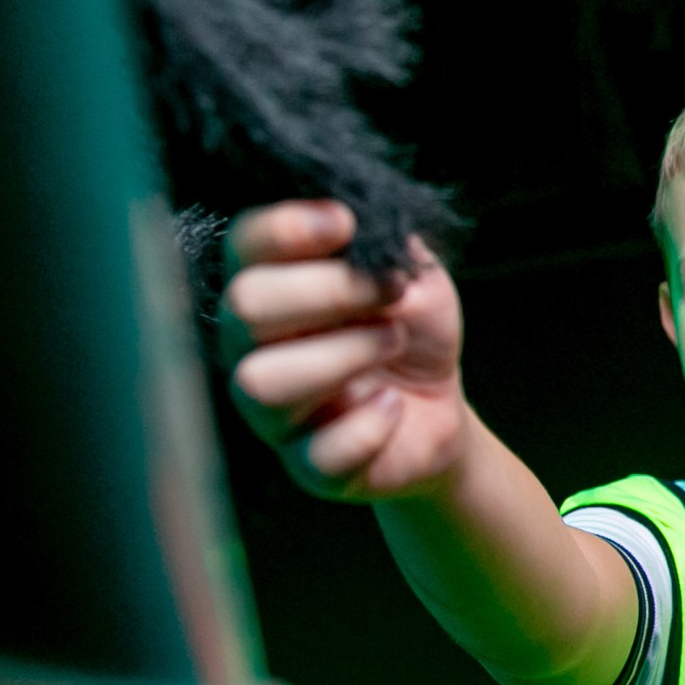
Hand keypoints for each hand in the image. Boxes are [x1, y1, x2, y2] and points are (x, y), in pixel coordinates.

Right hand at [221, 200, 465, 501]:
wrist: (443, 402)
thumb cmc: (410, 327)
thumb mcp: (410, 271)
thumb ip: (379, 241)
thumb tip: (352, 217)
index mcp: (270, 286)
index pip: (241, 245)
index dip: (285, 228)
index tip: (344, 224)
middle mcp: (252, 348)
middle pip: (244, 308)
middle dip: (329, 291)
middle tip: (389, 294)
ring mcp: (273, 412)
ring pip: (261, 382)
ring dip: (343, 354)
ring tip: (392, 342)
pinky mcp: (308, 467)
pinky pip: (316, 454)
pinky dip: (369, 425)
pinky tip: (393, 405)